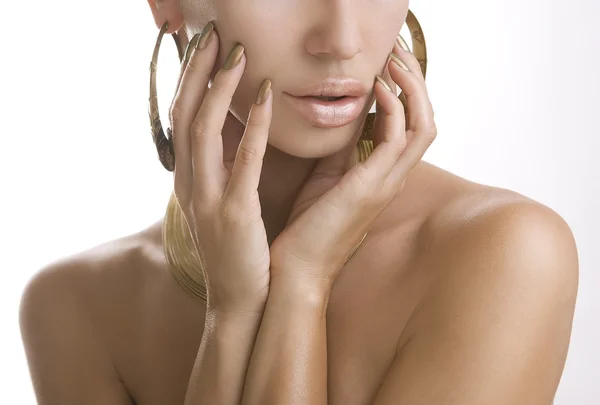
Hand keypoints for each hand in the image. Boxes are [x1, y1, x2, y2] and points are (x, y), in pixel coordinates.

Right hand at [169, 23, 273, 314]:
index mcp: (189, 180)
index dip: (191, 80)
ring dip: (219, 87)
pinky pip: (243, 160)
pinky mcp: (235, 213)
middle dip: (196, 71)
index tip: (204, 48)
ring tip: (237, 53)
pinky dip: (254, 125)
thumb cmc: (240, 251)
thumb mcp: (225, 203)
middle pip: (185, 113)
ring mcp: (208, 198)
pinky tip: (266, 95)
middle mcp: (190, 184)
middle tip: (213, 34)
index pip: (184, 119)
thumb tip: (241, 130)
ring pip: (204, 129)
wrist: (240, 301)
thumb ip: (226, 167)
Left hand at [269, 40, 436, 288]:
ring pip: (424, 125)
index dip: (405, 90)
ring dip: (411, 87)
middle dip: (415, 80)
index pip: (411, 124)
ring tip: (392, 58)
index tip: (386, 60)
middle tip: (396, 49)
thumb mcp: (326, 176)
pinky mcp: (372, 187)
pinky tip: (376, 87)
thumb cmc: (306, 227)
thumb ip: (342, 145)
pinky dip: (394, 107)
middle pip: (427, 119)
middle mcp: (393, 178)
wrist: (294, 271)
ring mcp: (387, 183)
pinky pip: (398, 138)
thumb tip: (347, 113)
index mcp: (383, 175)